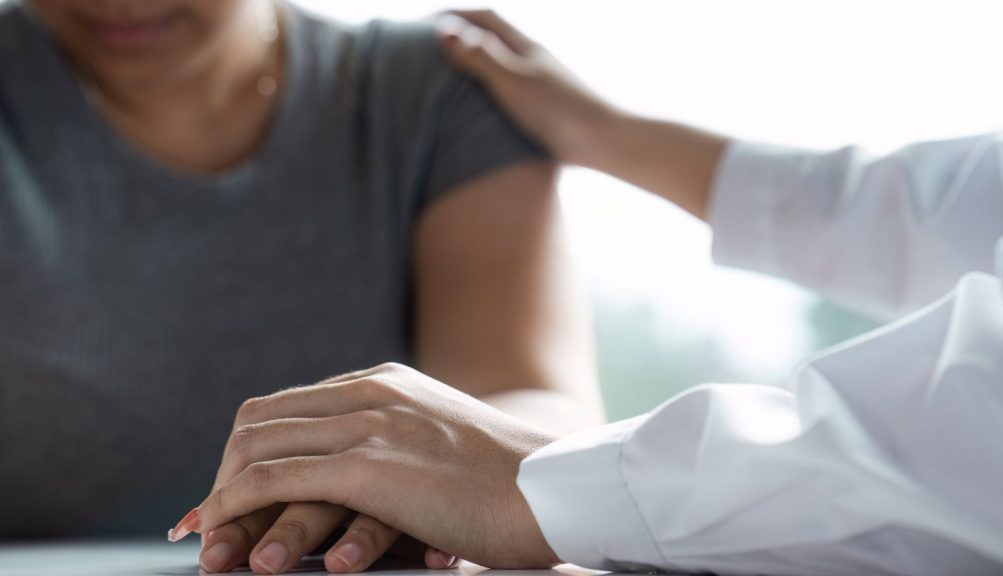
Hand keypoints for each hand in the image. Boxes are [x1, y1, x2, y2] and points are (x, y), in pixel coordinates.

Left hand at [174, 363, 561, 568]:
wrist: (552, 487)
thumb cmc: (505, 479)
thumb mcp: (441, 441)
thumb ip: (397, 439)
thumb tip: (360, 472)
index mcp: (383, 382)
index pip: (288, 407)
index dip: (248, 451)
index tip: (227, 494)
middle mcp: (368, 392)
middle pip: (260, 423)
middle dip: (223, 475)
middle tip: (206, 524)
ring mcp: (368, 425)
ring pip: (258, 450)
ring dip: (221, 499)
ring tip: (206, 542)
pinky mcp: (370, 466)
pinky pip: (275, 480)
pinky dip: (236, 509)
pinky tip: (227, 540)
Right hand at [435, 10, 726, 220]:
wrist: (604, 143)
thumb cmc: (558, 112)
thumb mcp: (512, 81)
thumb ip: (479, 57)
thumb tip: (445, 31)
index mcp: (527, 48)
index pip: (485, 18)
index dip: (454, 15)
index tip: (424, 23)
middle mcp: (536, 61)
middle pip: (495, 38)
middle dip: (464, 35)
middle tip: (432, 47)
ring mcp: (543, 85)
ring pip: (504, 65)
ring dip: (477, 63)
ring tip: (451, 78)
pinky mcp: (548, 110)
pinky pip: (511, 91)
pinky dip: (490, 91)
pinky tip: (484, 112)